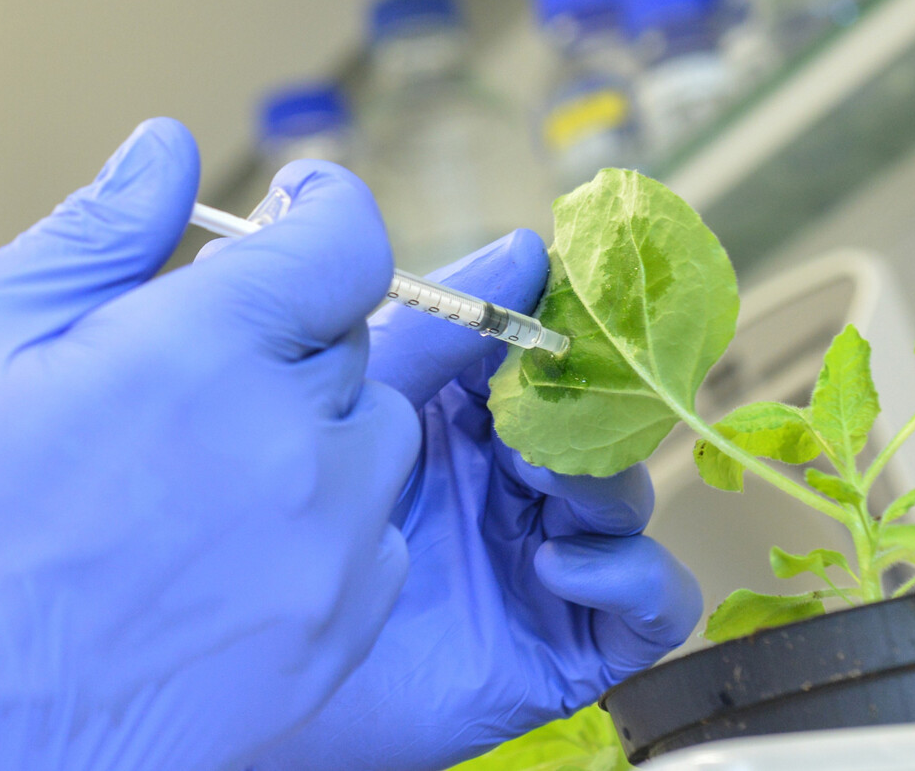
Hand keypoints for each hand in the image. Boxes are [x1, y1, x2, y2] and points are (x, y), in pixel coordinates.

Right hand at [0, 120, 417, 770]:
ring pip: (382, 439)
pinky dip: (336, 525)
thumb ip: (95, 237)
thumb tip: (169, 148)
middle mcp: (290, 449)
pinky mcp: (343, 631)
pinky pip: (382, 538)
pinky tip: (244, 548)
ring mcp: (329, 550)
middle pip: (356, 345)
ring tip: (219, 471)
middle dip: (294, 340)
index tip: (302, 212)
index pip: (345, 244)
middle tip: (209, 376)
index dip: (328, 211)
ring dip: (322, 432)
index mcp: (200, 357)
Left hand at [250, 230, 702, 770]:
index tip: (575, 298)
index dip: (573, 332)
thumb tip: (522, 245)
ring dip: (600, 482)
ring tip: (538, 483)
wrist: (256, 670)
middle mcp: (521, 488)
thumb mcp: (375, 417)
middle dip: (588, 412)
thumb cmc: (296, 537)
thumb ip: (437, 335)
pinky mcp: (576, 639)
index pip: (557, 363)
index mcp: (475, 425)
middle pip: (607, 427)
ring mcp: (554, 560)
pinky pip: (657, 602)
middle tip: (535, 412)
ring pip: (631, 500)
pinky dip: (630, 575)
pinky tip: (552, 568)